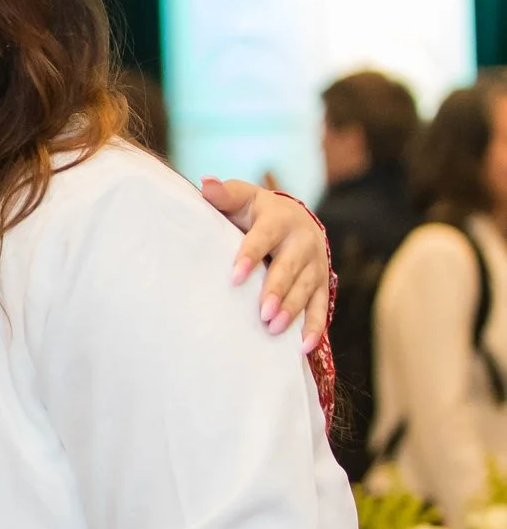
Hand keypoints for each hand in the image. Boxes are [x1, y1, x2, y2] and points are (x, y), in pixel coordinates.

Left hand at [203, 177, 328, 352]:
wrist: (291, 218)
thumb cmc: (254, 211)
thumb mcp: (240, 199)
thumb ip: (223, 195)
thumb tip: (206, 183)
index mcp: (279, 218)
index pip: (263, 237)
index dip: (250, 256)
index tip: (235, 277)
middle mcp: (302, 240)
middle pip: (289, 268)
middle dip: (277, 290)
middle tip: (263, 312)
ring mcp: (315, 263)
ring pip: (306, 289)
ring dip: (292, 310)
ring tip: (275, 329)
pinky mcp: (322, 282)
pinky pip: (320, 306)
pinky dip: (314, 326)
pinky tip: (301, 345)